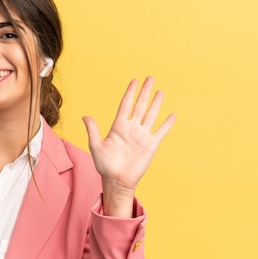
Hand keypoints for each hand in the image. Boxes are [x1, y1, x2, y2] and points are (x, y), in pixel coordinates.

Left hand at [82, 77, 175, 216]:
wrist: (117, 180)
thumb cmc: (105, 165)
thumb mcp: (96, 147)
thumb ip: (93, 131)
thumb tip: (85, 116)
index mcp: (118, 127)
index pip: (126, 105)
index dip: (130, 93)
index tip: (134, 81)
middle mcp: (131, 129)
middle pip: (140, 106)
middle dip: (145, 92)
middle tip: (150, 78)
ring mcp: (142, 136)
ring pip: (151, 115)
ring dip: (156, 103)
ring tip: (160, 91)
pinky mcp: (151, 145)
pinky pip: (160, 132)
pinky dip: (167, 124)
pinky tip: (172, 115)